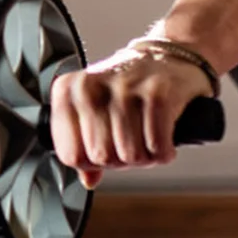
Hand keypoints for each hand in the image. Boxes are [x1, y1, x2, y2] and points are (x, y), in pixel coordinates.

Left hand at [49, 51, 215, 188]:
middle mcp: (92, 86)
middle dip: (121, 160)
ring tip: (147, 136)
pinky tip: (164, 137)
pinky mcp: (157, 93)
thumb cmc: (128, 87)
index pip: (71, 155)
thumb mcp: (96, 108)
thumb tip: (87, 181)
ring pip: (130, 156)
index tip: (106, 148)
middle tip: (132, 141)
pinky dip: (164, 152)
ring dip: (144, 157)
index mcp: (69, 91)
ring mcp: (125, 88)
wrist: (168, 57)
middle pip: (101, 157)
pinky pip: (156, 147)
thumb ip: (85, 145)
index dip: (92, 163)